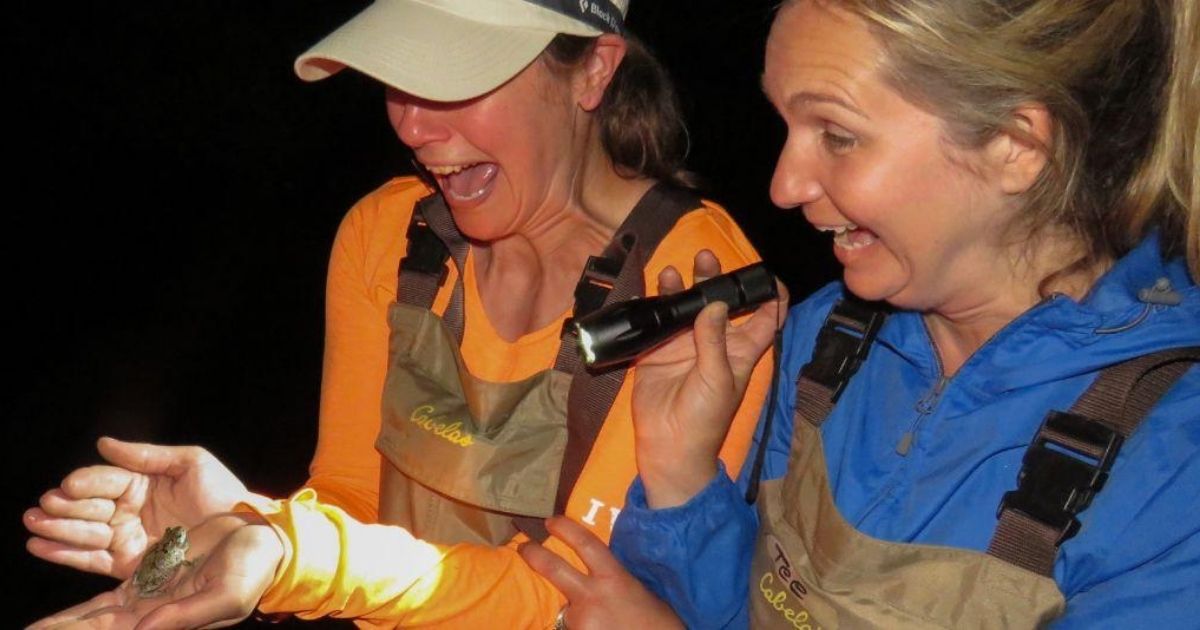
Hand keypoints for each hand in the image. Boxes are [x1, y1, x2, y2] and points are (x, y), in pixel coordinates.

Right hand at [25, 437, 253, 578]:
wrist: (246, 531)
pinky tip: (40, 546)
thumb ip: (148, 455)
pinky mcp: (128, 564)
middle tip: (44, 506)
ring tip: (34, 524)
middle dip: (65, 507)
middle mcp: (128, 510)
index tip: (70, 484)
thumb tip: (104, 443)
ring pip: (86, 532)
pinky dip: (65, 554)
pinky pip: (92, 560)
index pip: (106, 480)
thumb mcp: (191, 463)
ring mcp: (127, 537)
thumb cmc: (222, 492)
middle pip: (89, 507)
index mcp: (140, 483)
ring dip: (57, 529)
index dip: (87, 482)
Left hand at [28, 512, 282, 629]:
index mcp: (163, 617)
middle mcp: (149, 605)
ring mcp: (148, 583)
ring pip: (95, 587)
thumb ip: (184, 617)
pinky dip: (83, 552)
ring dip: (67, 579)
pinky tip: (61, 548)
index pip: (108, 628)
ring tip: (37, 558)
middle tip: (29, 628)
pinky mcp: (149, 558)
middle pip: (94, 618)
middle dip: (61, 622)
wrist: (265, 539)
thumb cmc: (252, 570)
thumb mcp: (226, 596)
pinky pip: (108, 558)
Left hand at [519, 516, 682, 629]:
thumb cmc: (661, 625)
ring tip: (603, 623)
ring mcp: (580, 622)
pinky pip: (571, 629)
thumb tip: (601, 571)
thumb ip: (619, 580)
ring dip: (578, 615)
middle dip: (534, 555)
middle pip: (553, 568)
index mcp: (614, 579)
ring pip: (568, 610)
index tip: (551, 521)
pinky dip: (583, 629)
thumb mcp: (643, 593)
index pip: (585, 544)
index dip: (565, 529)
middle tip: (524, 547)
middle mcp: (592, 597)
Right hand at [632, 251, 786, 507]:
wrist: (669, 446)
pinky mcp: (658, 350)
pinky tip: (653, 286)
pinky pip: (659, 320)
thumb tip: (715, 304)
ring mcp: (685, 343)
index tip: (764, 272)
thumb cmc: (705, 418)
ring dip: (683, 287)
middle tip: (706, 257)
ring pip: (688, 306)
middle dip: (717, 279)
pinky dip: (656, 302)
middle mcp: (715, 341)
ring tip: (674, 270)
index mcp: (741, 350)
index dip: (769, 294)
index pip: (765, 317)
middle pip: (720, 302)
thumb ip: (715, 340)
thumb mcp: (718, 379)